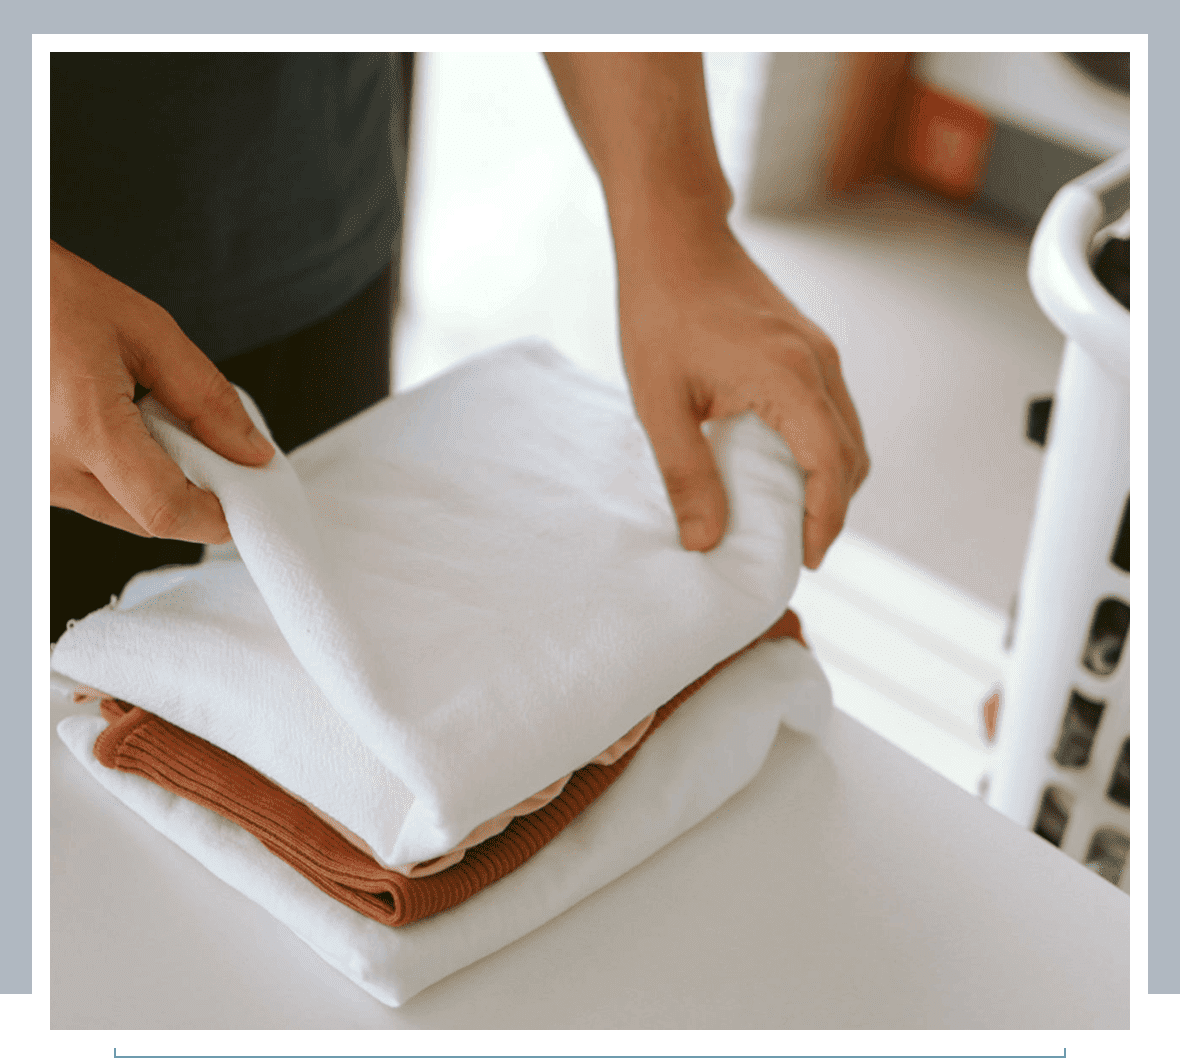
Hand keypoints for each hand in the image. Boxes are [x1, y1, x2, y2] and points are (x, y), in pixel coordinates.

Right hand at [50, 240, 274, 542]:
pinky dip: (124, 477)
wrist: (1, 287)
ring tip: (155, 424)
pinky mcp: (28, 475)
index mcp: (85, 428)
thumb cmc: (54, 295)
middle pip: (146, 520)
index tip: (246, 502)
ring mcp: (32, 477)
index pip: (165, 509)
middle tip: (215, 457)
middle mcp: (48, 466)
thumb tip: (251, 452)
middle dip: (193, 500)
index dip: (216, 517)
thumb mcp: (147, 332)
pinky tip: (124, 429)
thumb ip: (207, 398)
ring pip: (119, 512)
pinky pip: (90, 495)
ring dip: (156, 487)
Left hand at [618, 221, 868, 568]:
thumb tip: (705, 542)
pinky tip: (779, 466)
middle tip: (793, 548)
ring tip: (787, 516)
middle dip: (830, 509)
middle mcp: (818, 364)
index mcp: (788, 379)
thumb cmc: (661, 310)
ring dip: (828, 480)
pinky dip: (819, 449)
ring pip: (847, 434)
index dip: (824, 522)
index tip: (805, 561)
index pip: (831, 467)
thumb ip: (686, 475)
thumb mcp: (660, 403)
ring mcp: (818, 352)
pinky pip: (831, 411)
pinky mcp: (807, 346)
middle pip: (852, 456)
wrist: (674, 235)